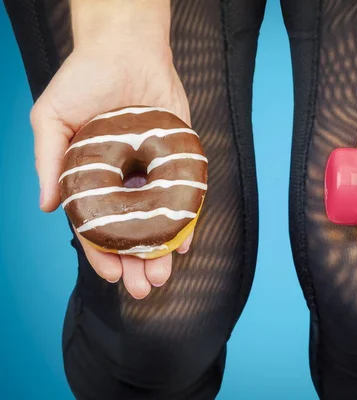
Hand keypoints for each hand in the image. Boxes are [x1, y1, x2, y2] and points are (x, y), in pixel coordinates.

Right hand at [31, 40, 191, 298]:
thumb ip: (50, 161)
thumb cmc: (84, 80)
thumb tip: (45, 206)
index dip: (100, 253)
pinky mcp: (177, 159)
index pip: (95, 225)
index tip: (110, 277)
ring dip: (160, 251)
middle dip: (135, 262)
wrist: (128, 49)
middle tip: (144, 288)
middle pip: (130, 231)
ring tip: (163, 276)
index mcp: (90, 178)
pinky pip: (183, 196)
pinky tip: (185, 243)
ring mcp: (151, 173)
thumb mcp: (53, 118)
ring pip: (157, 221)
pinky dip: (185, 220)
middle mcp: (122, 181)